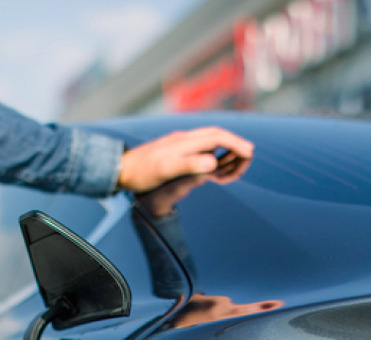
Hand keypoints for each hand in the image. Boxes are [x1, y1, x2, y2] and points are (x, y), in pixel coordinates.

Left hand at [117, 127, 253, 192]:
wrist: (120, 170)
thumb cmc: (141, 172)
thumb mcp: (166, 169)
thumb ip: (190, 164)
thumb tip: (213, 161)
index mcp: (184, 141)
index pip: (217, 136)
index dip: (235, 143)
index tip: (250, 152)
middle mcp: (184, 140)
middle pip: (216, 137)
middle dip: (235, 145)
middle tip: (248, 157)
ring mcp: (180, 146)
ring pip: (210, 143)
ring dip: (225, 151)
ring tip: (236, 164)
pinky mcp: (176, 153)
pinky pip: (200, 151)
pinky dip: (213, 157)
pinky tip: (214, 166)